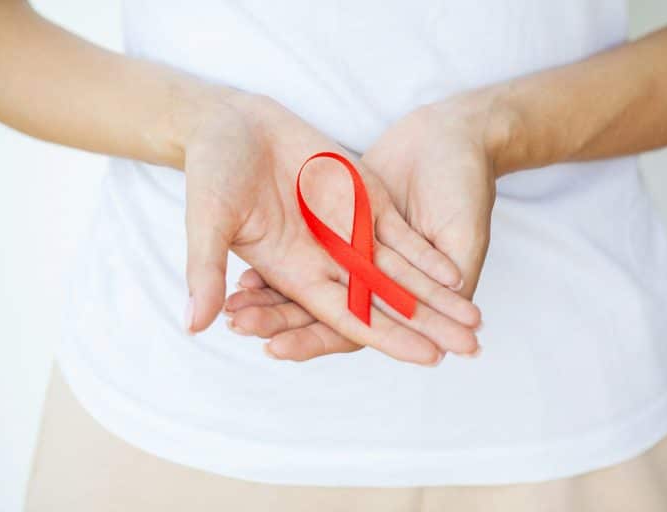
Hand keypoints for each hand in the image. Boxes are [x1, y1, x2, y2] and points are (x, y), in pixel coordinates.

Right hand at [184, 92, 480, 365]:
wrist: (231, 125)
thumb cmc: (212, 172)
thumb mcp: (208, 219)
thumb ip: (206, 268)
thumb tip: (191, 325)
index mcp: (294, 273)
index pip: (348, 314)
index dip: (387, 336)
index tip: (425, 357)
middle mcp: (328, 260)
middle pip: (385, 302)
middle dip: (426, 326)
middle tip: (468, 349)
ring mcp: (349, 231)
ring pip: (402, 273)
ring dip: (437, 297)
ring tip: (474, 321)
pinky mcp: (363, 201)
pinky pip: (401, 235)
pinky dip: (427, 255)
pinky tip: (456, 275)